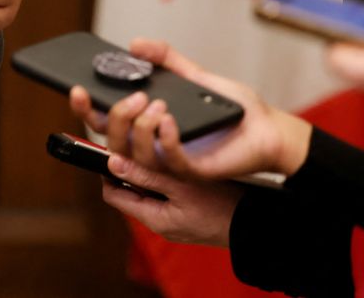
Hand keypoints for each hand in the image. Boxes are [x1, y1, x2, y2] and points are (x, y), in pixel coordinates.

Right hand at [68, 39, 311, 180]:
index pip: (104, 120)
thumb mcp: (194, 75)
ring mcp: (169, 161)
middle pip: (111, 139)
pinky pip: (169, 161)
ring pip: (135, 153)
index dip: (84, 108)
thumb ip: (165, 59)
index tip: (77, 87)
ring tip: (158, 105)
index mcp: (146, 123)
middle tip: (134, 95)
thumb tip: (134, 43)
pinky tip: (170, 120)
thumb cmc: (232, 107)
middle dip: (114, 117)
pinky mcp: (192, 172)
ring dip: (140, 127)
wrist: (268, 128)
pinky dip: (166, 139)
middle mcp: (152, 144)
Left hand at [96, 154, 242, 247]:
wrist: (255, 225)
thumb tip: (112, 163)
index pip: (114, 194)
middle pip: (130, 190)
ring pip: (148, 189)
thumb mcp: (181, 187)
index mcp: (153, 218)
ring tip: (153, 143)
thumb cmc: (222, 208)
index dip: (107, 171)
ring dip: (148, 168)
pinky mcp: (186, 212)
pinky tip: (171, 157)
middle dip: (129, 166)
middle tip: (133, 138)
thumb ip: (146, 176)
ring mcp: (173, 218)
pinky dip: (164, 175)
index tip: (113, 146)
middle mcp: (159, 221)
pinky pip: (166, 192)